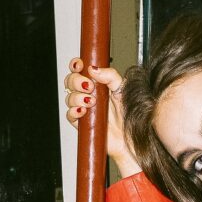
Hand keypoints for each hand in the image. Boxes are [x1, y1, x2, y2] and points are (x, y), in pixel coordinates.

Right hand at [63, 58, 140, 176]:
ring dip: (77, 97)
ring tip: (91, 101)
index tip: (79, 65)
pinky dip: (73, 111)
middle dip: (76, 81)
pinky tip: (83, 111)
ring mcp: (85, 109)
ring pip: (69, 97)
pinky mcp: (82, 123)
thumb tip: (93, 69)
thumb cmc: (130, 114)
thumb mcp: (123, 89)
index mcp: (97, 84)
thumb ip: (110, 76)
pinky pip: (69, 115)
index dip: (75, 65)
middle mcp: (88, 95)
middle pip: (70, 82)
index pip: (80, 70)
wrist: (132, 136)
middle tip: (89, 86)